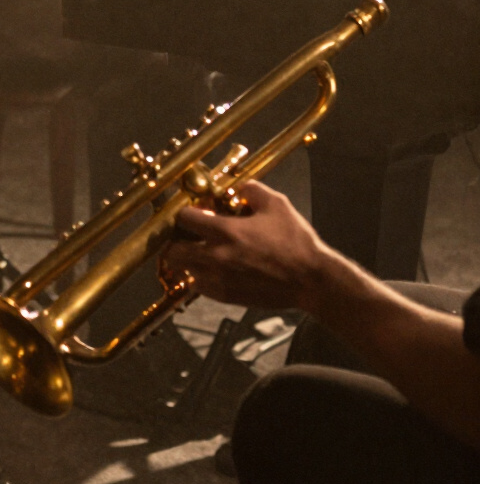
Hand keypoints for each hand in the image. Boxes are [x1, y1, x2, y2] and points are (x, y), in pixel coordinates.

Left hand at [171, 181, 328, 309]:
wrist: (311, 281)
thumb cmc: (296, 242)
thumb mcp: (276, 204)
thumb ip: (251, 189)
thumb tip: (238, 186)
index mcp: (225, 232)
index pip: (183, 218)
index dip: (184, 212)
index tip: (190, 211)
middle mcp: (216, 257)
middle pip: (173, 251)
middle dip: (176, 241)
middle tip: (187, 236)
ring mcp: (219, 280)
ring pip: (184, 271)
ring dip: (188, 260)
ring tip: (201, 252)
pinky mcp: (226, 297)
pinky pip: (199, 287)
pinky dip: (201, 277)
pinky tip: (215, 268)